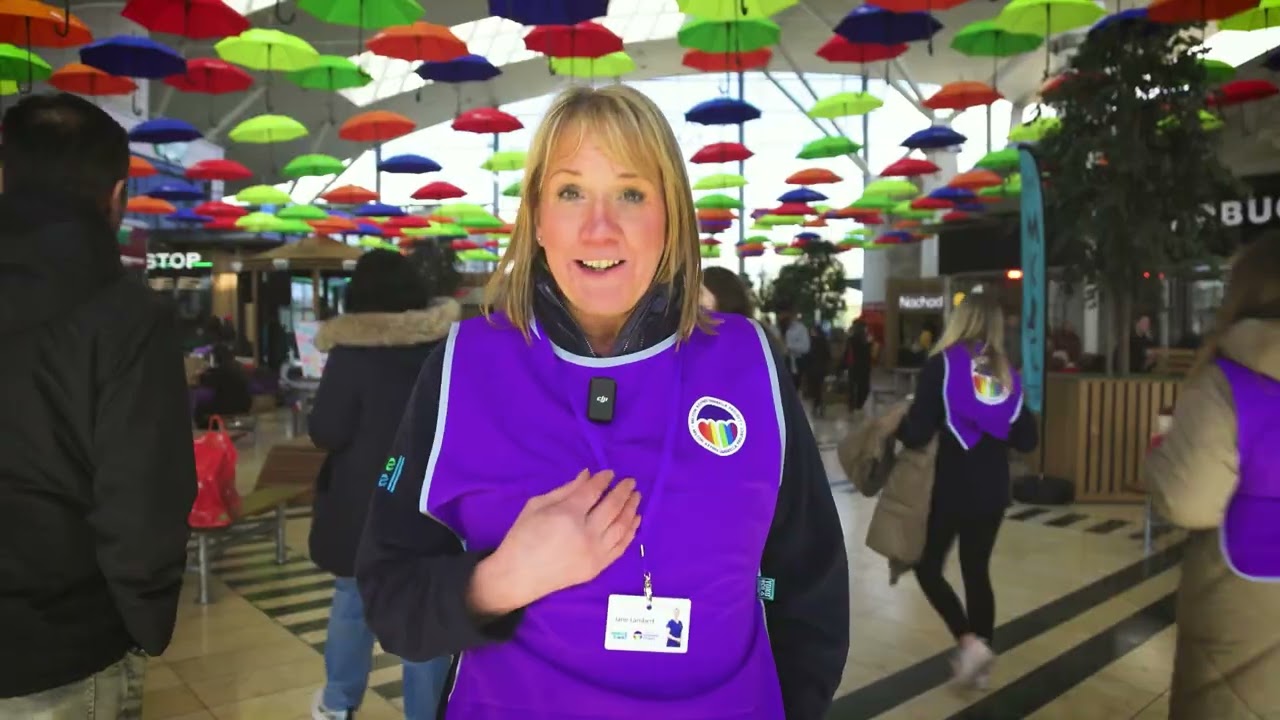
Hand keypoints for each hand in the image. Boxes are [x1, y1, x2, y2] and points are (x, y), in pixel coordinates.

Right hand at [468, 469, 640, 615]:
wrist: (518, 577)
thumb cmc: (522, 538)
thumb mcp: (536, 506)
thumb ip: (566, 490)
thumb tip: (588, 475)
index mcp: (567, 515)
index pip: (593, 492)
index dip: (604, 480)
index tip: (611, 473)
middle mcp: (586, 534)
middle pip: (612, 507)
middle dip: (624, 492)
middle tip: (631, 482)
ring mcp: (594, 553)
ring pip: (621, 527)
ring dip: (631, 510)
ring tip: (636, 498)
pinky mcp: (597, 567)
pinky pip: (620, 548)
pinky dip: (630, 532)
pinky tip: (635, 521)